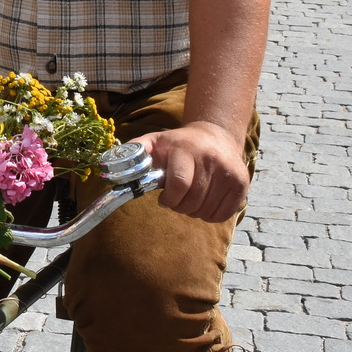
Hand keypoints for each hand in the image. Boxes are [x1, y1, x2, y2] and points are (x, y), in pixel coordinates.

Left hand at [134, 121, 248, 222]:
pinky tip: (204, 202)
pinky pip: (222, 215)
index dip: (168, 199)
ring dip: (193, 212)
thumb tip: (109, 167)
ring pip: (206, 211)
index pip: (179, 184)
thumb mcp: (154, 141)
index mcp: (187, 149)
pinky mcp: (242, 185)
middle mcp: (212, 159)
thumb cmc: (178, 144)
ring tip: (189, 198)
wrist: (217, 136)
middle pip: (192, 201)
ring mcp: (230, 172)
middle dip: (179, 206)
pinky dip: (210, 215)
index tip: (163, 200)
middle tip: (176, 200)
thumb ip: (134, 152)